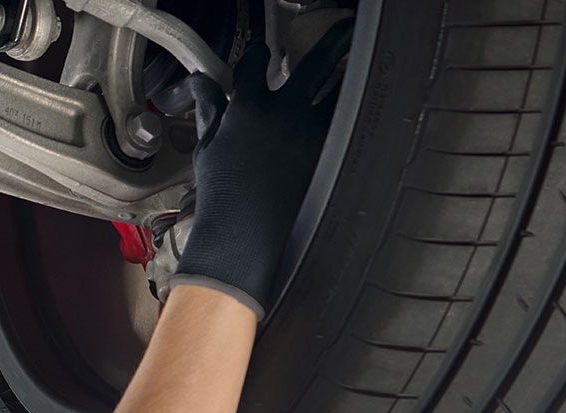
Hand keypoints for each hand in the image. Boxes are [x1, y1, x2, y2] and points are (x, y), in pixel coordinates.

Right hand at [172, 21, 351, 317]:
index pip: (255, 64)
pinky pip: (348, 123)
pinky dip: (356, 111)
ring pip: (341, 90)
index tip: (262, 52)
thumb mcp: (207, 148)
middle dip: (331, 39)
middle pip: (313, 63)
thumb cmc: (220, 194)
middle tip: (343, 26)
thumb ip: (209, 109)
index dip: (258, 54)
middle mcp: (282, 111)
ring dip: (352, 72)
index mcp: (247, 106)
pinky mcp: (328, 155)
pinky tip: (364, 104)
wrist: (243, 234)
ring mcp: (309, 132)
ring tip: (363, 60)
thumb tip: (200, 81)